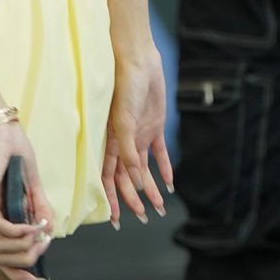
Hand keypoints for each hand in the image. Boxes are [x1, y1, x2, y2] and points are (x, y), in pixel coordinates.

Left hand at [0, 120, 54, 279]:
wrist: (5, 130)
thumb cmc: (16, 154)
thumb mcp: (34, 187)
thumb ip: (41, 209)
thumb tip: (48, 233)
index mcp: (0, 219)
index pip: (2, 260)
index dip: (18, 275)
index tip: (38, 279)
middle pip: (0, 260)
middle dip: (26, 262)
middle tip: (42, 248)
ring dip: (22, 247)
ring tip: (37, 235)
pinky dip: (17, 231)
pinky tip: (32, 226)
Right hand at [102, 41, 173, 227]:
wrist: (138, 60)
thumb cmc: (123, 87)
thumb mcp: (123, 120)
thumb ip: (128, 150)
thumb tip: (134, 179)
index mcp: (111, 141)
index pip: (109, 177)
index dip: (111, 198)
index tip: (115, 219)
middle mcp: (124, 142)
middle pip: (127, 178)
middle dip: (133, 199)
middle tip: (144, 218)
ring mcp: (140, 134)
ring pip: (144, 169)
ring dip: (150, 188)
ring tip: (159, 208)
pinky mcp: (154, 125)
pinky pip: (159, 153)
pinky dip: (164, 168)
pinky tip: (170, 184)